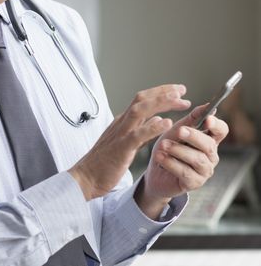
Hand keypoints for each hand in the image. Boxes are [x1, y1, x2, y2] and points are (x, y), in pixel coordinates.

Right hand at [69, 85, 190, 200]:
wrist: (86, 178)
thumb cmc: (104, 164)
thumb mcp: (127, 143)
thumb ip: (143, 131)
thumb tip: (158, 119)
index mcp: (123, 122)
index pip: (142, 100)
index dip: (161, 93)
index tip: (179, 92)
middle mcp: (121, 123)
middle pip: (142, 99)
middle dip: (164, 92)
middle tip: (183, 90)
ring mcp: (120, 134)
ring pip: (140, 110)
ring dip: (160, 102)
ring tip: (179, 100)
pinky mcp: (121, 148)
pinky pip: (138, 134)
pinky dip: (153, 127)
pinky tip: (166, 123)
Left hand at [139, 104, 228, 210]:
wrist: (154, 172)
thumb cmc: (167, 149)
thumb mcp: (174, 132)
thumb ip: (189, 121)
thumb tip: (205, 106)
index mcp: (208, 140)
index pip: (221, 131)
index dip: (217, 125)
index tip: (207, 119)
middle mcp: (210, 156)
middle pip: (209, 145)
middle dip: (194, 136)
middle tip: (180, 131)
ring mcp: (204, 171)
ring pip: (197, 159)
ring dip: (179, 150)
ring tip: (163, 145)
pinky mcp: (194, 183)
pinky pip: (185, 172)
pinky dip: (171, 163)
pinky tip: (160, 157)